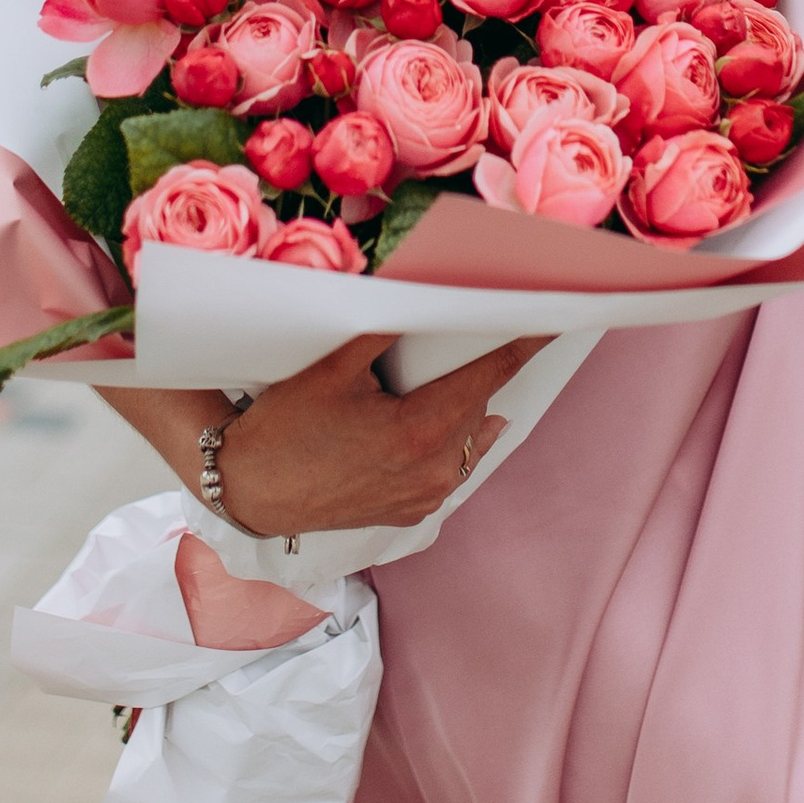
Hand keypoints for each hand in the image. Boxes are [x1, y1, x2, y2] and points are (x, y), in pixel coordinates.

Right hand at [215, 330, 551, 537]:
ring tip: (452, 375)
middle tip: (484, 332)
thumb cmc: (284, 429)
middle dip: (482, 367)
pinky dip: (453, 439)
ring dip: (466, 404)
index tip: (553, 319)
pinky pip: (452, 466)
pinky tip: (443, 419)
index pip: (490, 374)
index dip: (524, 342)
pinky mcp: (411, 511)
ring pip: (468, 436)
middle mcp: (433, 470)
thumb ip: (384, 328)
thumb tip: (424, 292)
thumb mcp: (330, 367)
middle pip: (479, 402)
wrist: (250, 492)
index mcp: (420, 432)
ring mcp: (424, 496)